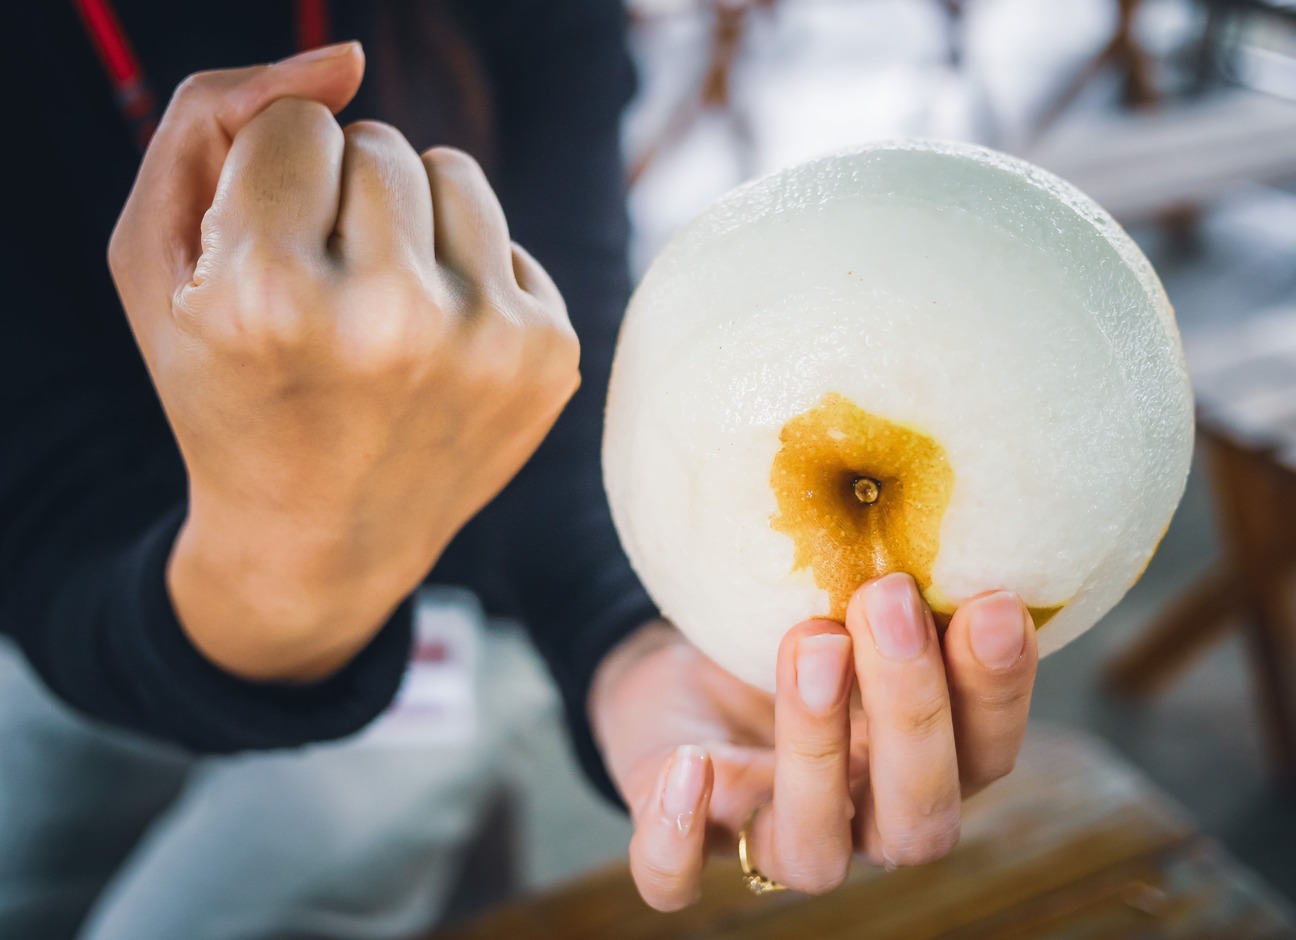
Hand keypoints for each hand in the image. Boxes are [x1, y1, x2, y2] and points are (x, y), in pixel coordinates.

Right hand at [108, 44, 577, 680]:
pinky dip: (465, 274)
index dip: (269, 185)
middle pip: (380, 144)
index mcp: (272, 297)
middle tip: (321, 299)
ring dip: (410, 219)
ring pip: (454, 172)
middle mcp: (393, 321)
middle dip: (340, 200)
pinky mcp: (549, 355)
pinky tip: (434, 350)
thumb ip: (214, 120)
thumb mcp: (158, 262)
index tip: (263, 265)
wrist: (319, 542)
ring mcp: (486, 342)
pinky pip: (504, 237)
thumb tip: (347, 58)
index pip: (296, 124)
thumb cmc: (227, 389)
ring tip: (376, 310)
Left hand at [589, 572, 1037, 910]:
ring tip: (810, 642)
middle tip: (888, 600)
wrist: (682, 660)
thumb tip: (933, 510)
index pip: (987, 754)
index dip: (998, 691)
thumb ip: (891, 589)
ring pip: (813, 854)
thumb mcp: (839, 597)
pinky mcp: (684, 842)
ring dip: (815, 748)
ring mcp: (773, 840)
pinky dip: (678, 836)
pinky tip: (689, 764)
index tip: (992, 602)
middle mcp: (861, 821)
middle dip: (911, 709)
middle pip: (918, 816)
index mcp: (922, 765)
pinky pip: (676, 877)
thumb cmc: (782, 622)